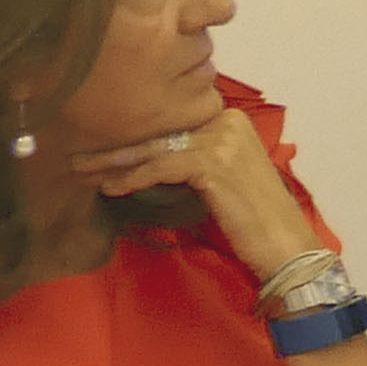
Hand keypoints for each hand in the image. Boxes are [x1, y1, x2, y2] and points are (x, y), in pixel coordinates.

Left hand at [72, 101, 324, 285]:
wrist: (287, 246)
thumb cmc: (255, 218)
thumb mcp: (223, 176)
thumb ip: (194, 157)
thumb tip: (148, 155)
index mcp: (230, 118)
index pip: (171, 122)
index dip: (133, 134)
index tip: (99, 146)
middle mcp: (228, 121)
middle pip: (160, 131)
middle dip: (116, 145)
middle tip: (80, 155)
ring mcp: (222, 140)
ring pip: (154, 147)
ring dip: (114, 161)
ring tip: (84, 170)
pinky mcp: (213, 164)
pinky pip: (161, 167)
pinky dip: (133, 178)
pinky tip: (111, 187)